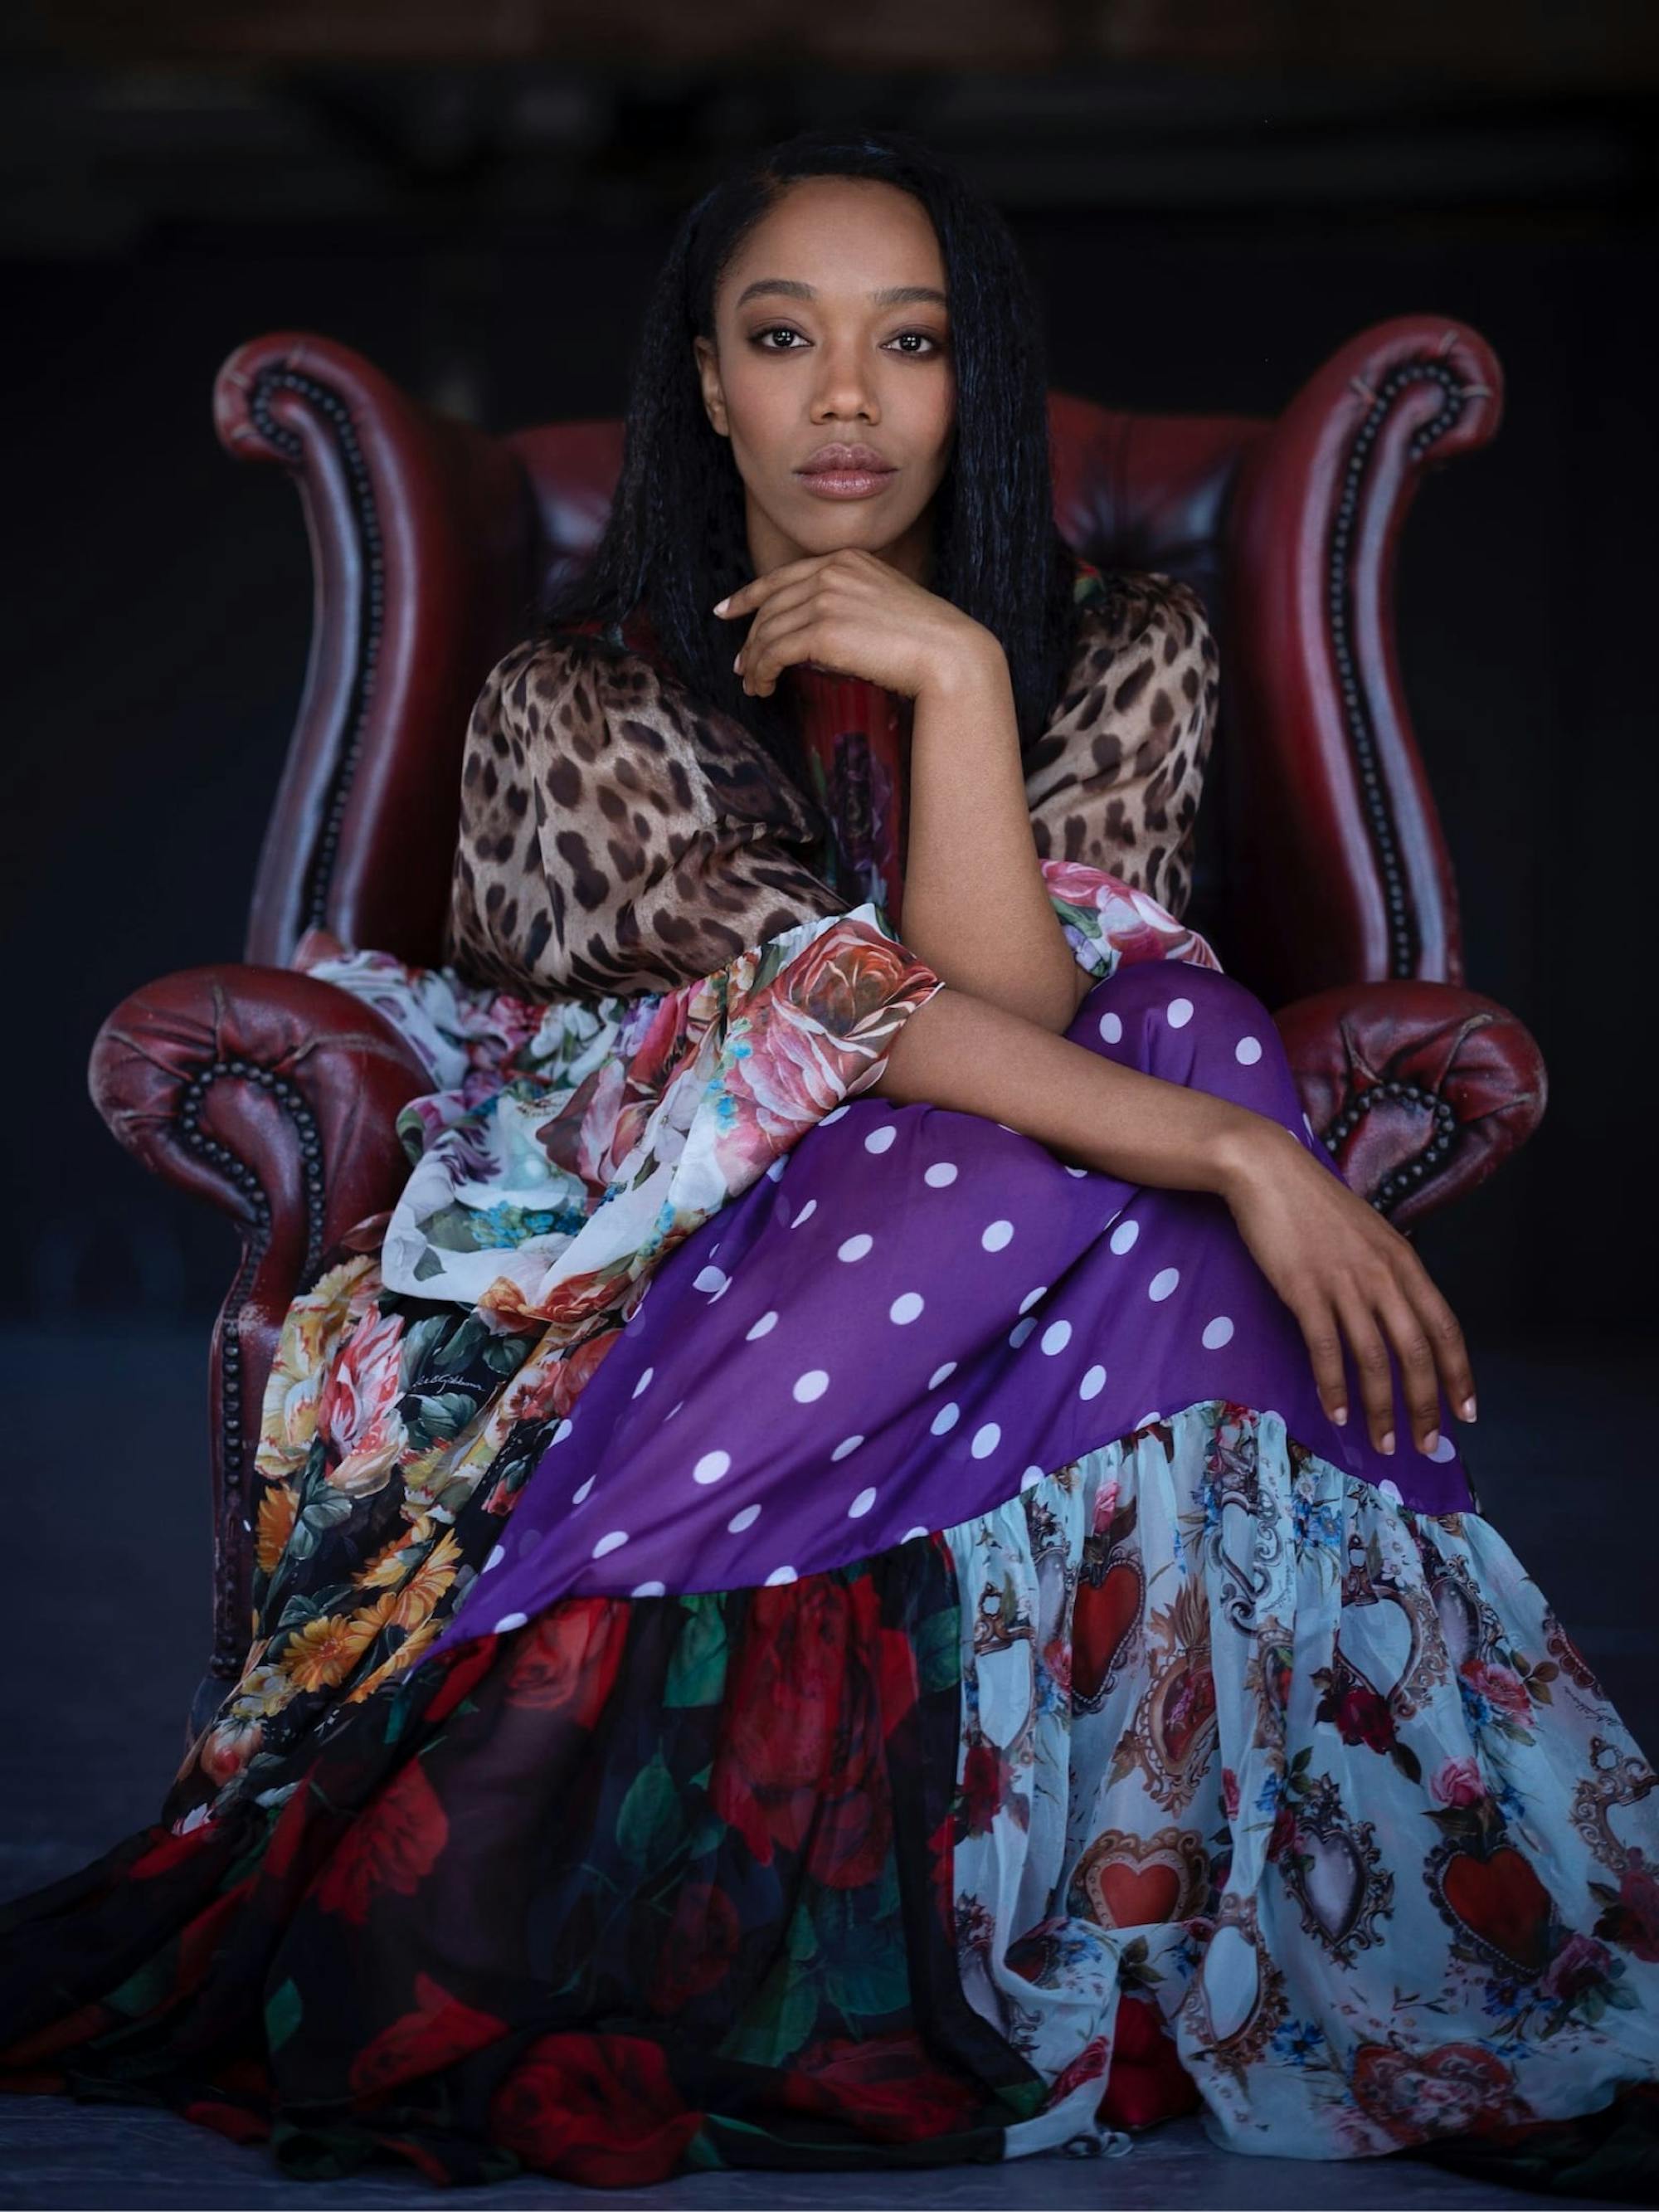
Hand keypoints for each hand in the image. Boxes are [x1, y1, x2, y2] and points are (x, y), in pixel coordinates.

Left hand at [713, 547, 999, 700]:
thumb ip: (851, 602)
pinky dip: (762, 671)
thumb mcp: (885, 602)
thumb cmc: (927, 639)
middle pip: (771, 605)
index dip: (750, 594)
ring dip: (754, 661)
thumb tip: (820, 630)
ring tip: (752, 683)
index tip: (728, 609)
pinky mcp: (822, 630)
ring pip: (768, 630)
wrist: (948, 653)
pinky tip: (764, 686)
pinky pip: (774, 652)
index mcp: (847, 559)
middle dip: (749, 636)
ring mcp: (825, 598)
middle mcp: (831, 572)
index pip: (784, 576)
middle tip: (741, 664)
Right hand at [1217, 1119, 1477, 1457]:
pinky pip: (1326, 1350)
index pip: (1445, 1327)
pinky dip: (1335, 1387)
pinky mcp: (1305, 1290)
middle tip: (1427, 1445)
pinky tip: (1338, 1414)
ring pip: (1375, 1359)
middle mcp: (1383, 1276)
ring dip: (1382, 1409)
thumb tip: (1401, 1313)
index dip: (1459, 1374)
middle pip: (1417, 1352)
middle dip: (1426, 1405)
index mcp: (1405, 1262)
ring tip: (1383, 1444)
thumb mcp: (1369, 1234)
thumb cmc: (1315, 1203)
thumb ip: (1389, 1272)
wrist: (1268, 1171)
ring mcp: (1345, 1283)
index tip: (1466, 1412)